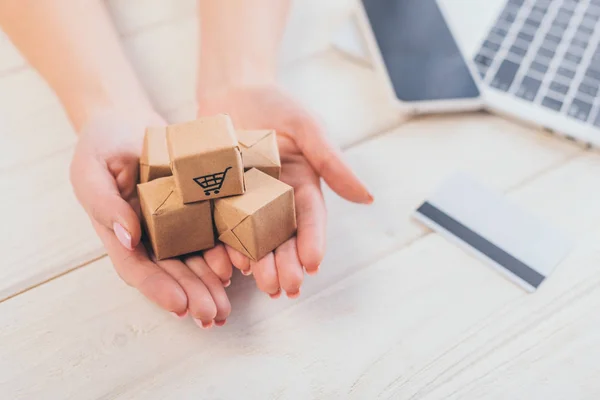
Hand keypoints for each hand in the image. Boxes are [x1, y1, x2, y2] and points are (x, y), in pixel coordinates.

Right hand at [70, 110, 232, 327]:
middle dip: (193, 295)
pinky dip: (225, 250)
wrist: (127, 120)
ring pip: (195, 260)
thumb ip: (104, 203)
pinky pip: (212, 232)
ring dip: (211, 284)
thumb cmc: (101, 144)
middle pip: (172, 272)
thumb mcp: (91, 169)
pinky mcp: (197, 207)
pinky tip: (240, 264)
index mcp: (120, 233)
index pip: (137, 269)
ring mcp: (174, 224)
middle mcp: (149, 236)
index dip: (158, 289)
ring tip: (227, 305)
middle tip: (213, 315)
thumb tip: (129, 237)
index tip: (180, 306)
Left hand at [198, 85, 372, 298]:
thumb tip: (367, 197)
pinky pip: (221, 226)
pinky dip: (224, 246)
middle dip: (286, 263)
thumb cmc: (276, 105)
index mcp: (302, 186)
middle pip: (283, 237)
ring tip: (260, 283)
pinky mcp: (219, 200)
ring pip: (254, 239)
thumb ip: (332, 162)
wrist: (232, 89)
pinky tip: (226, 264)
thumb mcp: (308, 128)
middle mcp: (276, 200)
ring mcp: (246, 203)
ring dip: (259, 264)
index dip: (313, 241)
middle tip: (285, 286)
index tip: (313, 263)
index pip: (311, 219)